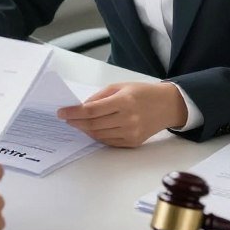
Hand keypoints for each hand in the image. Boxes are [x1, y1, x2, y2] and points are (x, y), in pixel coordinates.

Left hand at [57, 82, 186, 147]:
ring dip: (84, 130)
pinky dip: (96, 136)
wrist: (167, 106)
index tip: (62, 112)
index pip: (92, 110)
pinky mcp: (133, 142)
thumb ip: (100, 96)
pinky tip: (91, 129)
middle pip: (93, 124)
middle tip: (66, 118)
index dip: (74, 112)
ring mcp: (131, 133)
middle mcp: (127, 119)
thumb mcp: (121, 86)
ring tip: (77, 123)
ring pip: (99, 135)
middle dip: (75, 122)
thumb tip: (81, 106)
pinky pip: (108, 141)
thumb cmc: (143, 93)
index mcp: (124, 101)